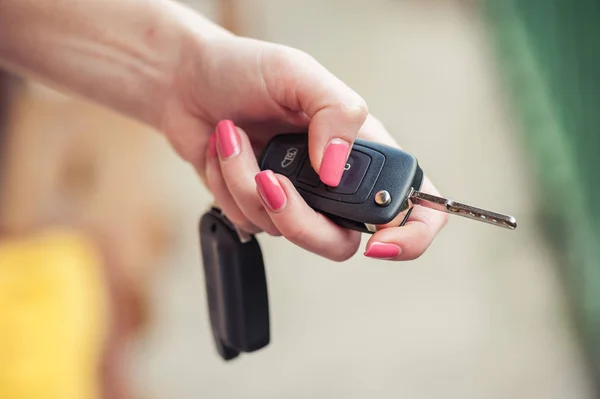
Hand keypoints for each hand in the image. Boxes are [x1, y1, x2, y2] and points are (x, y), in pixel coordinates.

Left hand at [161, 36, 446, 260]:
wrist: (187, 81)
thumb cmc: (245, 69)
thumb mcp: (299, 73)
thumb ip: (336, 114)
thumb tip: (337, 171)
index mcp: (362, 149)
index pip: (415, 205)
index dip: (412, 234)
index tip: (380, 244)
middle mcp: (335, 182)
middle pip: (340, 240)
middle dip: (298, 217)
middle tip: (269, 178)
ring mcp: (297, 199)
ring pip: (286, 231)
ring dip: (247, 185)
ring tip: (232, 138)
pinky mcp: (258, 208)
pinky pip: (249, 223)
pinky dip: (228, 187)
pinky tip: (223, 152)